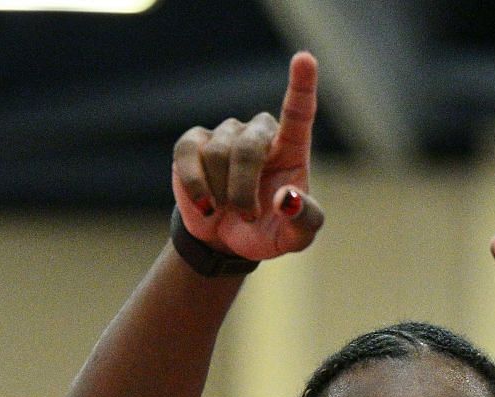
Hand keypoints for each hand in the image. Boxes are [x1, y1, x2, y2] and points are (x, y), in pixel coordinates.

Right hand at [172, 51, 324, 260]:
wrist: (228, 241)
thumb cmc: (270, 231)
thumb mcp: (295, 237)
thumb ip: (303, 220)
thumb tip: (287, 198)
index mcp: (290, 148)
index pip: (299, 111)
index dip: (301, 85)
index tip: (305, 58)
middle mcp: (258, 133)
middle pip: (248, 147)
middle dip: (243, 190)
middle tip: (248, 216)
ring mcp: (224, 135)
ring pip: (217, 155)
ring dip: (222, 194)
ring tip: (227, 210)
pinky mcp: (192, 144)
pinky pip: (189, 157)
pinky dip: (196, 187)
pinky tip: (205, 205)